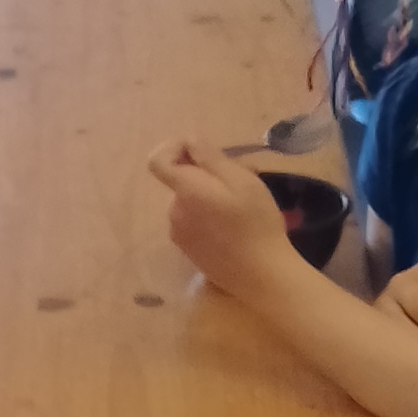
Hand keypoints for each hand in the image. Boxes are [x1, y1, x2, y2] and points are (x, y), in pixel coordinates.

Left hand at [145, 139, 298, 305]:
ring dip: (209, 196)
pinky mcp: (189, 251)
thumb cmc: (255, 222)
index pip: (157, 161)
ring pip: (189, 202)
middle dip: (204, 175)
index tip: (199, 150)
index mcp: (185, 191)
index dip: (173, 148)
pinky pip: (193, 222)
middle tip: (240, 180)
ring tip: (241, 205)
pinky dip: (208, 216)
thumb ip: (210, 158)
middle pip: (180, 182)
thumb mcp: (241, 180)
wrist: (260, 274)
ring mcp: (179, 235)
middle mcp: (174, 212)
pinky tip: (233, 227)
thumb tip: (190, 142)